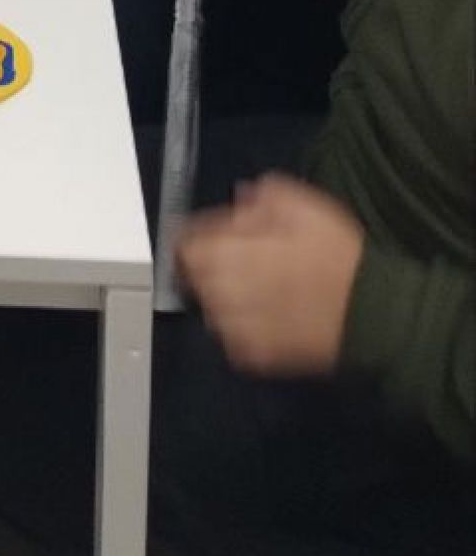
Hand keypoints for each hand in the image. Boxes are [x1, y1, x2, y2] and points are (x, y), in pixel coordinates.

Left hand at [177, 176, 363, 374]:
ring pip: (215, 307)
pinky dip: (247, 324)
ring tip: (265, 288)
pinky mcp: (253, 358)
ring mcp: (234, 331)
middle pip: (196, 276)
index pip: (183, 242)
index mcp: (222, 254)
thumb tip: (240, 203)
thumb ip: (260, 197)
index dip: (199, 235)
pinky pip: (236, 336)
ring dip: (229, 296)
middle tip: (248, 260)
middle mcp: (217, 295)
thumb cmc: (335, 255)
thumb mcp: (300, 205)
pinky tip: (275, 313)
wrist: (371, 314)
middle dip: (215, 265)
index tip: (215, 234)